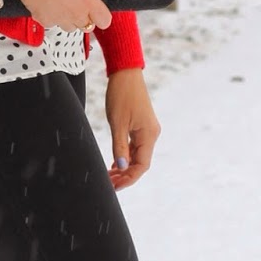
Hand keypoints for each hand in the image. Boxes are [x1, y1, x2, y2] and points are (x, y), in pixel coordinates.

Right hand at [19, 0, 124, 31]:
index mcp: (87, 0)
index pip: (105, 22)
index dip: (101, 13)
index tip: (95, 4)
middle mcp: (74, 14)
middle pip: (88, 25)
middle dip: (85, 14)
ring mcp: (58, 19)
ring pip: (71, 27)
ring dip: (70, 17)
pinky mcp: (43, 20)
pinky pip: (54, 24)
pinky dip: (53, 16)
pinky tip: (49, 1)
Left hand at [105, 69, 160, 190]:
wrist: (125, 73)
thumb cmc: (121, 96)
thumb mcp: (117, 123)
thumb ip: (120, 147)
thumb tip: (122, 168)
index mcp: (148, 135)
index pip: (142, 166)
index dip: (129, 179)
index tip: (115, 187)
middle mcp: (151, 135)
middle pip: (140, 163)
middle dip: (125, 176)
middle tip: (108, 185)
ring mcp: (147, 130)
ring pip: (137, 156)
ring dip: (124, 168)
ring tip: (109, 177)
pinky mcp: (141, 126)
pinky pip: (135, 147)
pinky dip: (125, 157)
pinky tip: (114, 164)